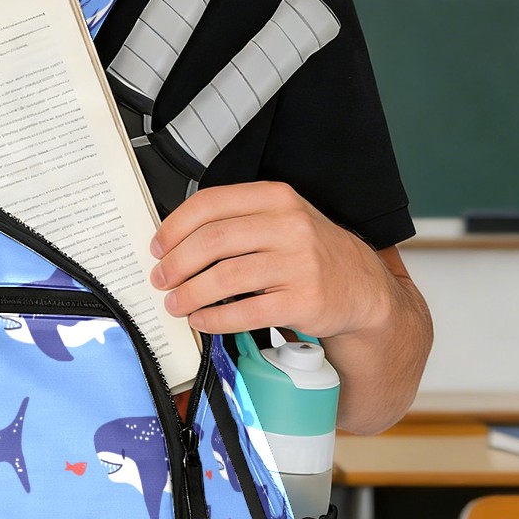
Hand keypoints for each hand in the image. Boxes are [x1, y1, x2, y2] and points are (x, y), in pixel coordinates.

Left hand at [148, 181, 392, 339]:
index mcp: (275, 197)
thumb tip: (174, 242)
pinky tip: (202, 321)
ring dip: (190, 293)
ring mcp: (299, 263)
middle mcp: (289, 225)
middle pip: (213, 240)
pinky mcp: (303, 300)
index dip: (174, 227)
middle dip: (176, 263)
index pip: (211, 203)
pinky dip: (215, 319)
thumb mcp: (279, 220)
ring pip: (226, 277)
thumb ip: (235, 221)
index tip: (157, 247)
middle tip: (161, 279)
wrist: (360, 287)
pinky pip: (246, 312)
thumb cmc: (309, 253)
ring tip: (176, 303)